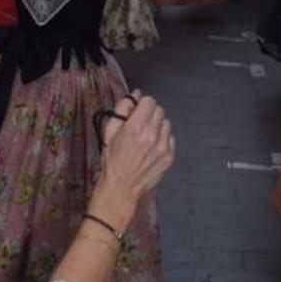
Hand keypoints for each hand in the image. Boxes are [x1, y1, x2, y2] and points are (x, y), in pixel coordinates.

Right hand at [92, 93, 174, 229]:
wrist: (122, 187)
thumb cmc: (113, 159)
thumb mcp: (109, 131)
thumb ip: (122, 109)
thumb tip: (135, 94)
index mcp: (135, 127)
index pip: (149, 101)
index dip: (142, 105)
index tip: (137, 112)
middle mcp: (151, 135)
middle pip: (159, 110)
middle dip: (150, 114)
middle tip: (140, 124)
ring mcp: (163, 147)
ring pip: (166, 123)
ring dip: (157, 126)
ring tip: (146, 137)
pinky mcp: (169, 157)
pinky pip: (171, 138)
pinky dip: (163, 139)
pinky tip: (152, 147)